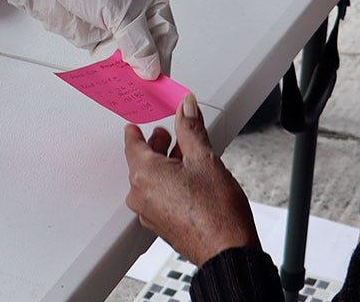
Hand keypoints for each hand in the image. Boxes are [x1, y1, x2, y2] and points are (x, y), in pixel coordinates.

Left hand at [5, 0, 178, 78]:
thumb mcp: (119, 10)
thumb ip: (138, 42)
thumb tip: (151, 70)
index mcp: (153, 5)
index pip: (166, 39)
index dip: (163, 61)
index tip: (160, 84)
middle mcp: (140, 20)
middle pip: (151, 54)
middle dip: (146, 72)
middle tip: (144, 94)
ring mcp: (120, 33)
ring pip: (133, 63)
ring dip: (130, 77)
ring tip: (130, 95)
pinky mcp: (102, 44)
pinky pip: (113, 65)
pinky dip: (113, 76)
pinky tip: (114, 87)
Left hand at [123, 97, 258, 265]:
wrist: (227, 252)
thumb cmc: (217, 212)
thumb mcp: (205, 159)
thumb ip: (191, 128)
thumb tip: (186, 106)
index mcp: (145, 174)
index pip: (132, 144)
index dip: (136, 131)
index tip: (134, 125)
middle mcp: (140, 195)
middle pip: (141, 162)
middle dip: (155, 147)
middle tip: (167, 136)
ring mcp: (148, 213)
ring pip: (150, 180)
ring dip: (164, 166)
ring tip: (184, 157)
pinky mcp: (160, 225)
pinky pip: (157, 197)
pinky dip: (167, 184)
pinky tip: (187, 182)